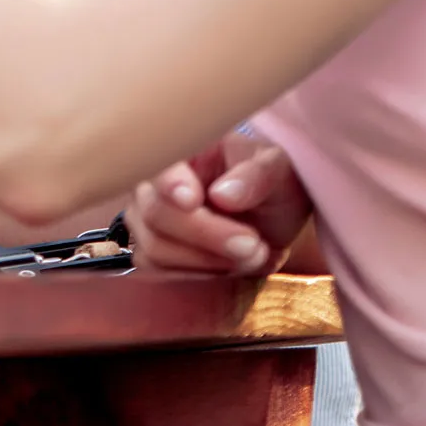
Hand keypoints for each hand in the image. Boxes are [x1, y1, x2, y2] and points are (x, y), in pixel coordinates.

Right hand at [129, 134, 311, 275]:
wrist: (271, 218)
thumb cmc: (271, 184)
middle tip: (252, 243)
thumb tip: (223, 195)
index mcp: (181, 150)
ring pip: (155, 248)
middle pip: (155, 213)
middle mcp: (153, 182)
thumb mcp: (278, 170)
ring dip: (208, 261)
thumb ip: (256, 177)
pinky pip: (157, 272)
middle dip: (205, 235)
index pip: (161, 165)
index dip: (170, 184)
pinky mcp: (152, 253)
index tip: (192, 200)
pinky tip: (231, 266)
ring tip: (254, 253)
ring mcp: (147, 219)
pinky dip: (198, 275)